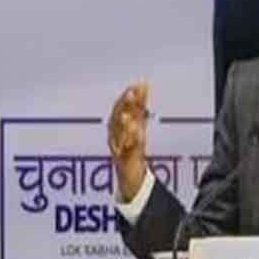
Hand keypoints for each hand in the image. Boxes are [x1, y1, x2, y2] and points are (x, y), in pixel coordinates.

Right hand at [107, 81, 149, 201]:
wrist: (129, 175)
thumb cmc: (131, 146)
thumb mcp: (136, 123)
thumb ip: (139, 105)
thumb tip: (143, 83)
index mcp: (117, 125)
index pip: (121, 108)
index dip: (127, 97)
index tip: (137, 85)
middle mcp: (115, 134)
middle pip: (117, 117)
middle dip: (124, 106)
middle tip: (131, 93)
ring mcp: (118, 147)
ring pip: (120, 134)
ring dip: (124, 124)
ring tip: (129, 115)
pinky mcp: (124, 159)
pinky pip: (127, 150)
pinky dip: (130, 141)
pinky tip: (136, 132)